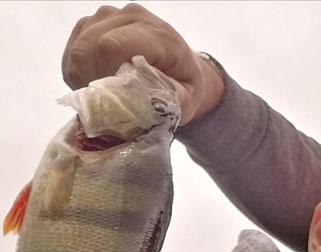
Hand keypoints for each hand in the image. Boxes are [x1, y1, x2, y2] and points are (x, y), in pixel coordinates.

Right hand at [62, 3, 224, 124]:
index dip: (104, 76)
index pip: (111, 46)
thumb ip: (167, 97)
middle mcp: (130, 16)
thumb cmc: (185, 86)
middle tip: (109, 103)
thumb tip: (138, 95)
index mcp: (157, 33)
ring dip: (84, 79)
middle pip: (87, 47)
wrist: (179, 68)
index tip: (114, 100)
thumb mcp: (187, 99)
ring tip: (107, 94)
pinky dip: (78, 74)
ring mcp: (107, 16)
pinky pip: (70, 52)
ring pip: (76, 50)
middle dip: (92, 82)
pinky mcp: (90, 24)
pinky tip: (98, 84)